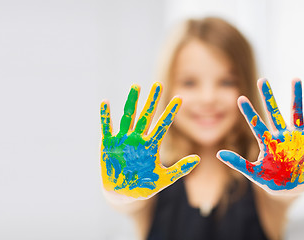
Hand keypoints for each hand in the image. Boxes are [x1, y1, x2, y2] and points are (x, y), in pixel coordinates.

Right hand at [100, 82, 199, 198]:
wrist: (123, 195)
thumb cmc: (144, 186)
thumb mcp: (165, 178)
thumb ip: (181, 169)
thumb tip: (198, 159)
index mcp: (151, 145)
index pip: (163, 125)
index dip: (171, 112)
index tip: (180, 98)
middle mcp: (138, 138)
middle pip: (146, 115)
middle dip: (152, 100)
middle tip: (159, 84)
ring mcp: (123, 140)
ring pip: (128, 117)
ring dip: (132, 102)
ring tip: (136, 86)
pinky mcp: (108, 145)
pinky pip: (106, 128)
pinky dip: (105, 116)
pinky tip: (105, 102)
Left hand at [217, 78, 303, 193]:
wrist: (292, 187)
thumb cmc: (272, 179)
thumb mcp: (254, 173)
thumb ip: (238, 163)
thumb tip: (218, 154)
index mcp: (268, 141)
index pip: (256, 124)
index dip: (248, 112)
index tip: (239, 98)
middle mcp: (282, 135)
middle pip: (273, 112)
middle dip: (268, 97)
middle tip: (262, 80)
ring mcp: (297, 137)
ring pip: (296, 113)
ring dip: (296, 97)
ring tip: (295, 79)